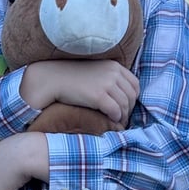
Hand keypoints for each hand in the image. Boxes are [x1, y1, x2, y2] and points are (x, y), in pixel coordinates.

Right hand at [21, 60, 138, 125]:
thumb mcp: (94, 71)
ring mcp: (107, 84)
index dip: (133, 98)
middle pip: (131, 96)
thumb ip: (108, 77)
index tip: (126, 107)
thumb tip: (118, 93)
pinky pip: (115, 111)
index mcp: (114, 66)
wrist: (53, 79)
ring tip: (118, 123)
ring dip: (123, 116)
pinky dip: (115, 118)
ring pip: (124, 105)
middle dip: (129, 109)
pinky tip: (110, 121)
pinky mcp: (99, 96)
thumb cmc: (71, 78)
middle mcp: (113, 73)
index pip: (134, 84)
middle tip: (123, 119)